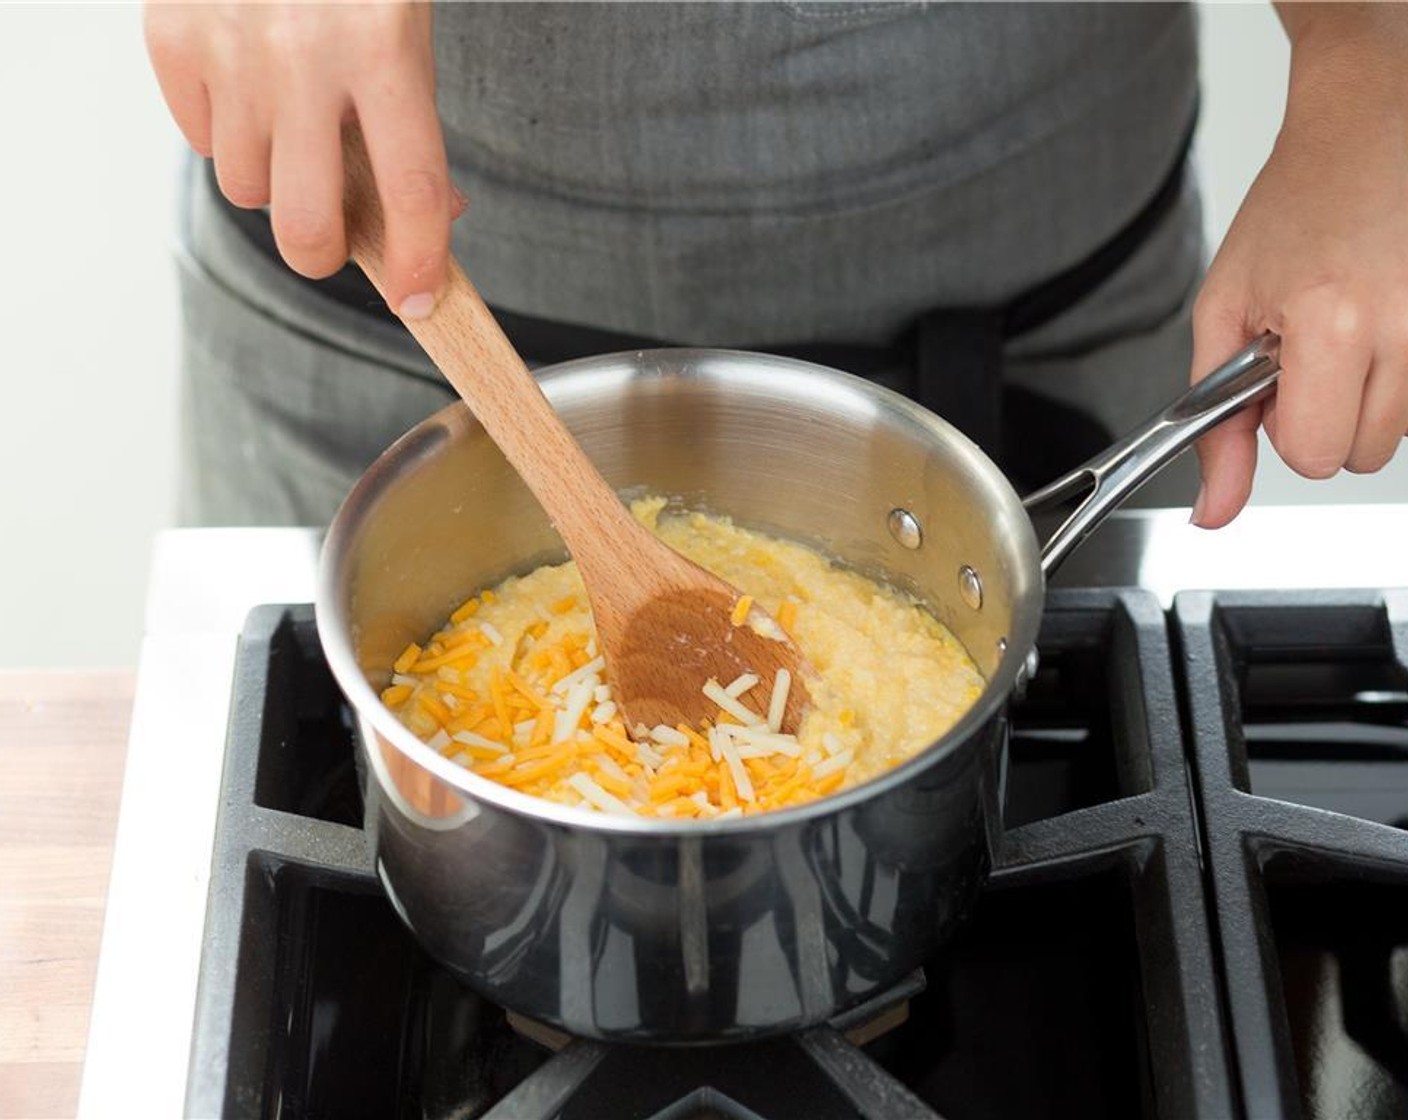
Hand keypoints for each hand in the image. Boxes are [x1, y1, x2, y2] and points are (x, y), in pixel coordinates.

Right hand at [144, 2, 462, 317]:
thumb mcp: (404, 29)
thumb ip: (412, 123)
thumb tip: (429, 223)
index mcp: (384, 47)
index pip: (412, 191)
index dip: (418, 263)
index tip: (418, 298)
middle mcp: (303, 52)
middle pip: (306, 226)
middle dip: (323, 253)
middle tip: (332, 239)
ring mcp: (229, 46)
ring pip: (248, 190)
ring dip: (273, 178)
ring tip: (290, 123)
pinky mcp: (170, 36)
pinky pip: (200, 140)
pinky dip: (227, 132)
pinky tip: (248, 85)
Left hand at [1190, 7, 1407, 527]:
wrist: (1366, 130)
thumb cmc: (1292, 209)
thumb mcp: (1223, 313)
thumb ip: (1216, 424)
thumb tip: (1216, 512)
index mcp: (1331, 324)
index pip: (1312, 455)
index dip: (1283, 428)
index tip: (1276, 381)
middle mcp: (1404, 327)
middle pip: (1360, 454)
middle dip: (1324, 417)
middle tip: (1308, 351)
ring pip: (1399, 433)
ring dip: (1364, 399)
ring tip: (1343, 330)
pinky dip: (1398, 375)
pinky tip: (1379, 324)